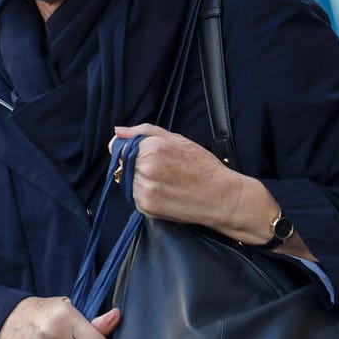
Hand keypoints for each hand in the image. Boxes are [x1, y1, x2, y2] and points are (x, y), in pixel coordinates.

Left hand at [112, 125, 317, 258]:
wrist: (220, 198)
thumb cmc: (202, 166)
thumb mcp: (178, 139)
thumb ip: (144, 131)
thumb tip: (118, 131)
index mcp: (152, 149)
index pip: (118, 148)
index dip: (127, 149)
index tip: (139, 153)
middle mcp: (145, 170)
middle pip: (121, 164)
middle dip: (134, 164)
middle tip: (160, 168)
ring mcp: (144, 191)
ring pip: (127, 180)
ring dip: (138, 179)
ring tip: (164, 180)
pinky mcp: (145, 207)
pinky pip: (134, 196)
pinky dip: (144, 193)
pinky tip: (164, 191)